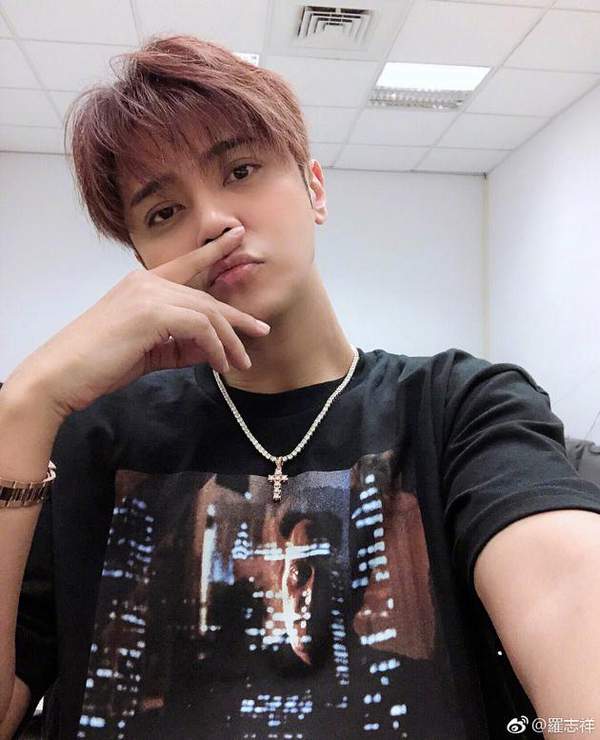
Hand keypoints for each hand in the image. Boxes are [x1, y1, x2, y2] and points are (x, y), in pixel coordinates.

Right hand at [7, 226, 269, 417]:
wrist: (62, 374)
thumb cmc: (100, 363)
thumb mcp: (149, 352)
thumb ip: (180, 346)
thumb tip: (213, 351)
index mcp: (142, 284)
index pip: (186, 264)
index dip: (214, 251)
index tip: (237, 238)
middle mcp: (147, 282)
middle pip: (205, 297)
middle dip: (236, 318)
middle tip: (260, 332)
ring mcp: (149, 294)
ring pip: (207, 312)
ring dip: (229, 340)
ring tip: (241, 362)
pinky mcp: (151, 313)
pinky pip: (200, 326)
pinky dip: (215, 347)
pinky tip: (220, 364)